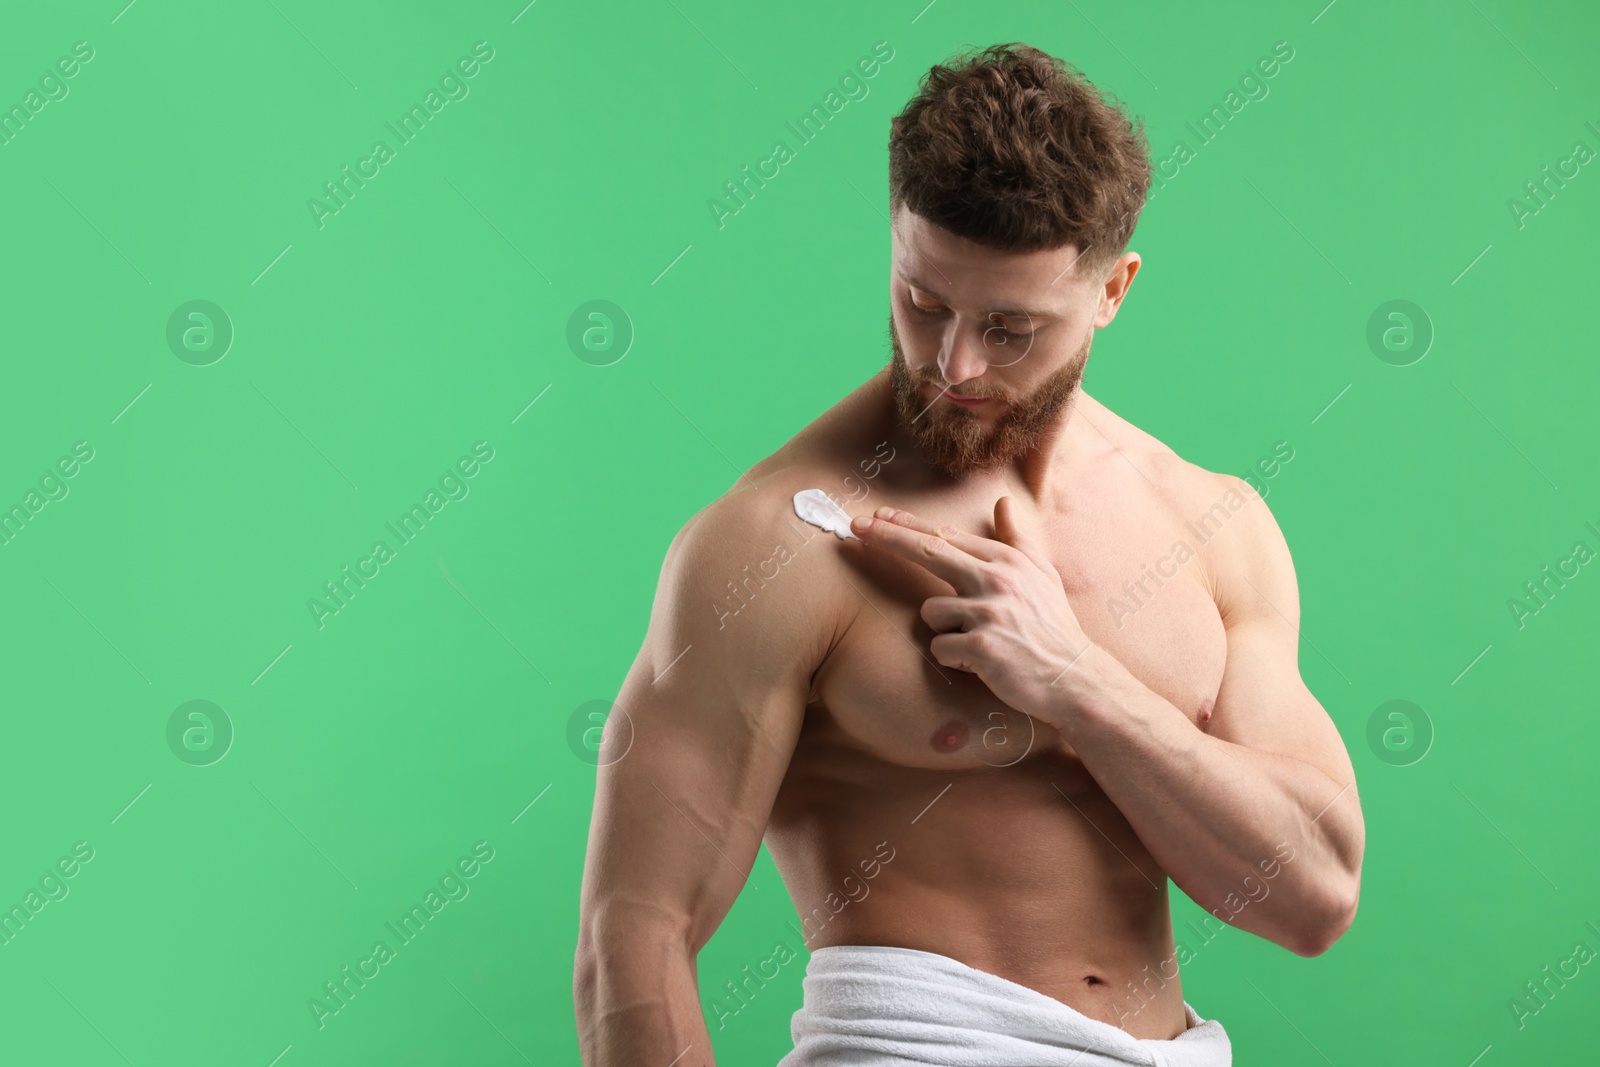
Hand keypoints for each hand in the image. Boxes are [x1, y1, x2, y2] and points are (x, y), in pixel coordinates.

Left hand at [847, 497, 1097, 723]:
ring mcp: (989, 612)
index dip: (907, 525)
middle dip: (887, 537)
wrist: (1074, 678)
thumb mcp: (1042, 575)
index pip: (945, 536)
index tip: (876, 516)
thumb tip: (1002, 501)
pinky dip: (953, 658)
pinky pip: (940, 647)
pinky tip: (980, 663)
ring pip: (931, 612)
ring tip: (977, 641)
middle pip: (927, 551)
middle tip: (855, 527)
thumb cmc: (1052, 626)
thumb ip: (1017, 538)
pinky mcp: (982, 646)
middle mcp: (996, 579)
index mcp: (1006, 560)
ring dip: (944, 629)